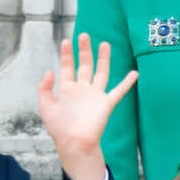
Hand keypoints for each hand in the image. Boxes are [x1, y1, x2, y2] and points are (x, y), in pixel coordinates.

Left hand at [38, 33, 137, 179]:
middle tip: (84, 35)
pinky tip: (134, 74)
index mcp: (67, 90)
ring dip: (103, 59)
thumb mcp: (45, 107)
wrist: (74, 143)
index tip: (66, 41)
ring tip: (105, 44)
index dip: (66, 55)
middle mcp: (82, 89)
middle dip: (84, 50)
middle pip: (84, 65)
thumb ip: (44, 89)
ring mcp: (95, 95)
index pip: (67, 68)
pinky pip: (119, 91)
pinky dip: (127, 83)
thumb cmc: (60, 129)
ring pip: (101, 72)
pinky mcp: (106, 103)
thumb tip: (49, 71)